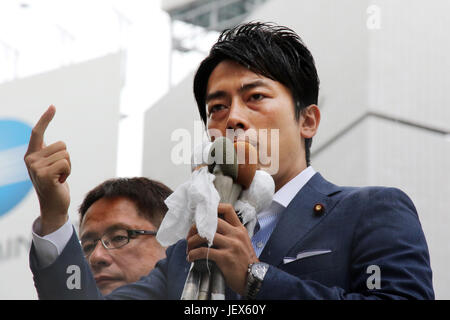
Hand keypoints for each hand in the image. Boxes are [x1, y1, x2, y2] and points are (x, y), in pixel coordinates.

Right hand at [24, 105, 70, 235]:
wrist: (54, 206)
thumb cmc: (55, 184)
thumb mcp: (50, 167)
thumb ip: (50, 155)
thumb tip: (58, 145)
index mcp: (32, 155)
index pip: (37, 132)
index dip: (45, 119)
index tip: (53, 107)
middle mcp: (31, 159)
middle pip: (62, 145)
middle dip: (67, 159)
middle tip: (60, 173)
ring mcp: (36, 167)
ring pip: (65, 154)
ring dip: (68, 167)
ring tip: (60, 177)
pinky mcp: (44, 175)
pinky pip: (66, 163)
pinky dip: (68, 172)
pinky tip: (61, 182)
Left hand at [186, 203, 258, 294]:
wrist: (254, 279)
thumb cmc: (246, 263)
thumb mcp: (243, 242)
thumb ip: (231, 234)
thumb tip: (212, 230)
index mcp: (239, 230)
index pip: (227, 209)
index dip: (213, 209)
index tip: (203, 216)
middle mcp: (236, 235)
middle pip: (212, 221)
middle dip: (196, 227)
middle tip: (190, 235)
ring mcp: (231, 245)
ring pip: (205, 236)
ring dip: (192, 241)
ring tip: (189, 247)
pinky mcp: (225, 258)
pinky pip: (204, 252)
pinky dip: (194, 254)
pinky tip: (191, 257)